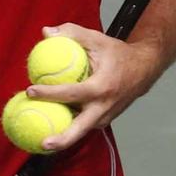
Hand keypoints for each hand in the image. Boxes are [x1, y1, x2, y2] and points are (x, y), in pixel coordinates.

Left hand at [23, 22, 160, 151]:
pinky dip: (70, 126)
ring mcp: (106, 116)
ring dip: (63, 136)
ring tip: (41, 140)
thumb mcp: (97, 39)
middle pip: (80, 129)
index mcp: (102, 87)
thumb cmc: (119, 54)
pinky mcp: (105, 120)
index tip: (30, 91)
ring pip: (81, 130)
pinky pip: (84, 125)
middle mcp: (104, 106)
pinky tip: (53, 124)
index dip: (50, 93)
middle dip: (62, 140)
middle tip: (42, 144)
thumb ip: (72, 33)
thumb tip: (46, 32)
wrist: (145, 69)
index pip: (72, 93)